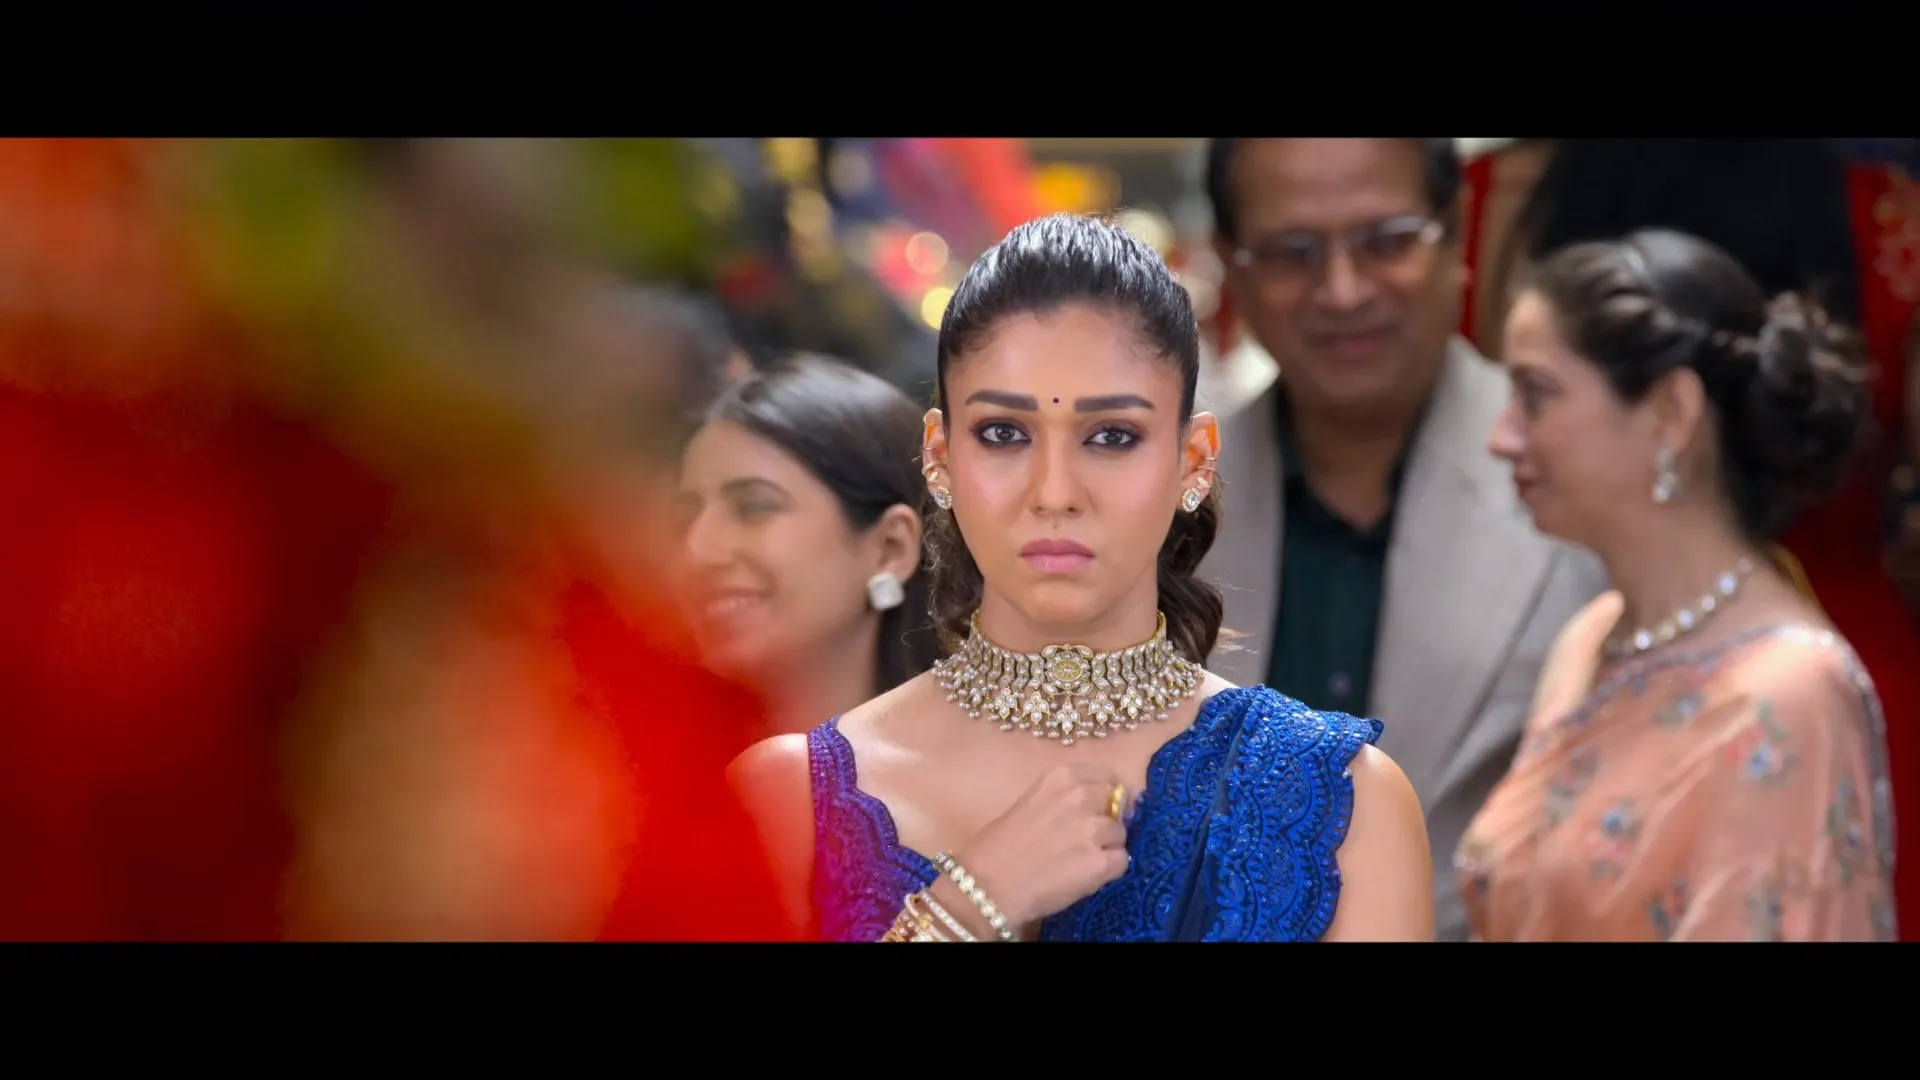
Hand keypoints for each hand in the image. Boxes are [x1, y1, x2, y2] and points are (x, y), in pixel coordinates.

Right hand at [937, 763, 1131, 934]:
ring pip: (1120, 834)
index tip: (1098, 809)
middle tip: (1087, 839)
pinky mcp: (1101, 861)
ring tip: (1080, 861)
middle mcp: (1082, 796)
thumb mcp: (1033, 802)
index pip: (1107, 776)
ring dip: (1107, 847)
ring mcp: (1093, 829)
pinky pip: (1122, 861)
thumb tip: (1101, 805)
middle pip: (1118, 803)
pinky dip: (1109, 871)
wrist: (988, 884)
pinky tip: (1085, 876)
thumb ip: (1066, 798)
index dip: (1105, 795)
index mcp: (1062, 777)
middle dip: (1108, 819)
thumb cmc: (1001, 846)